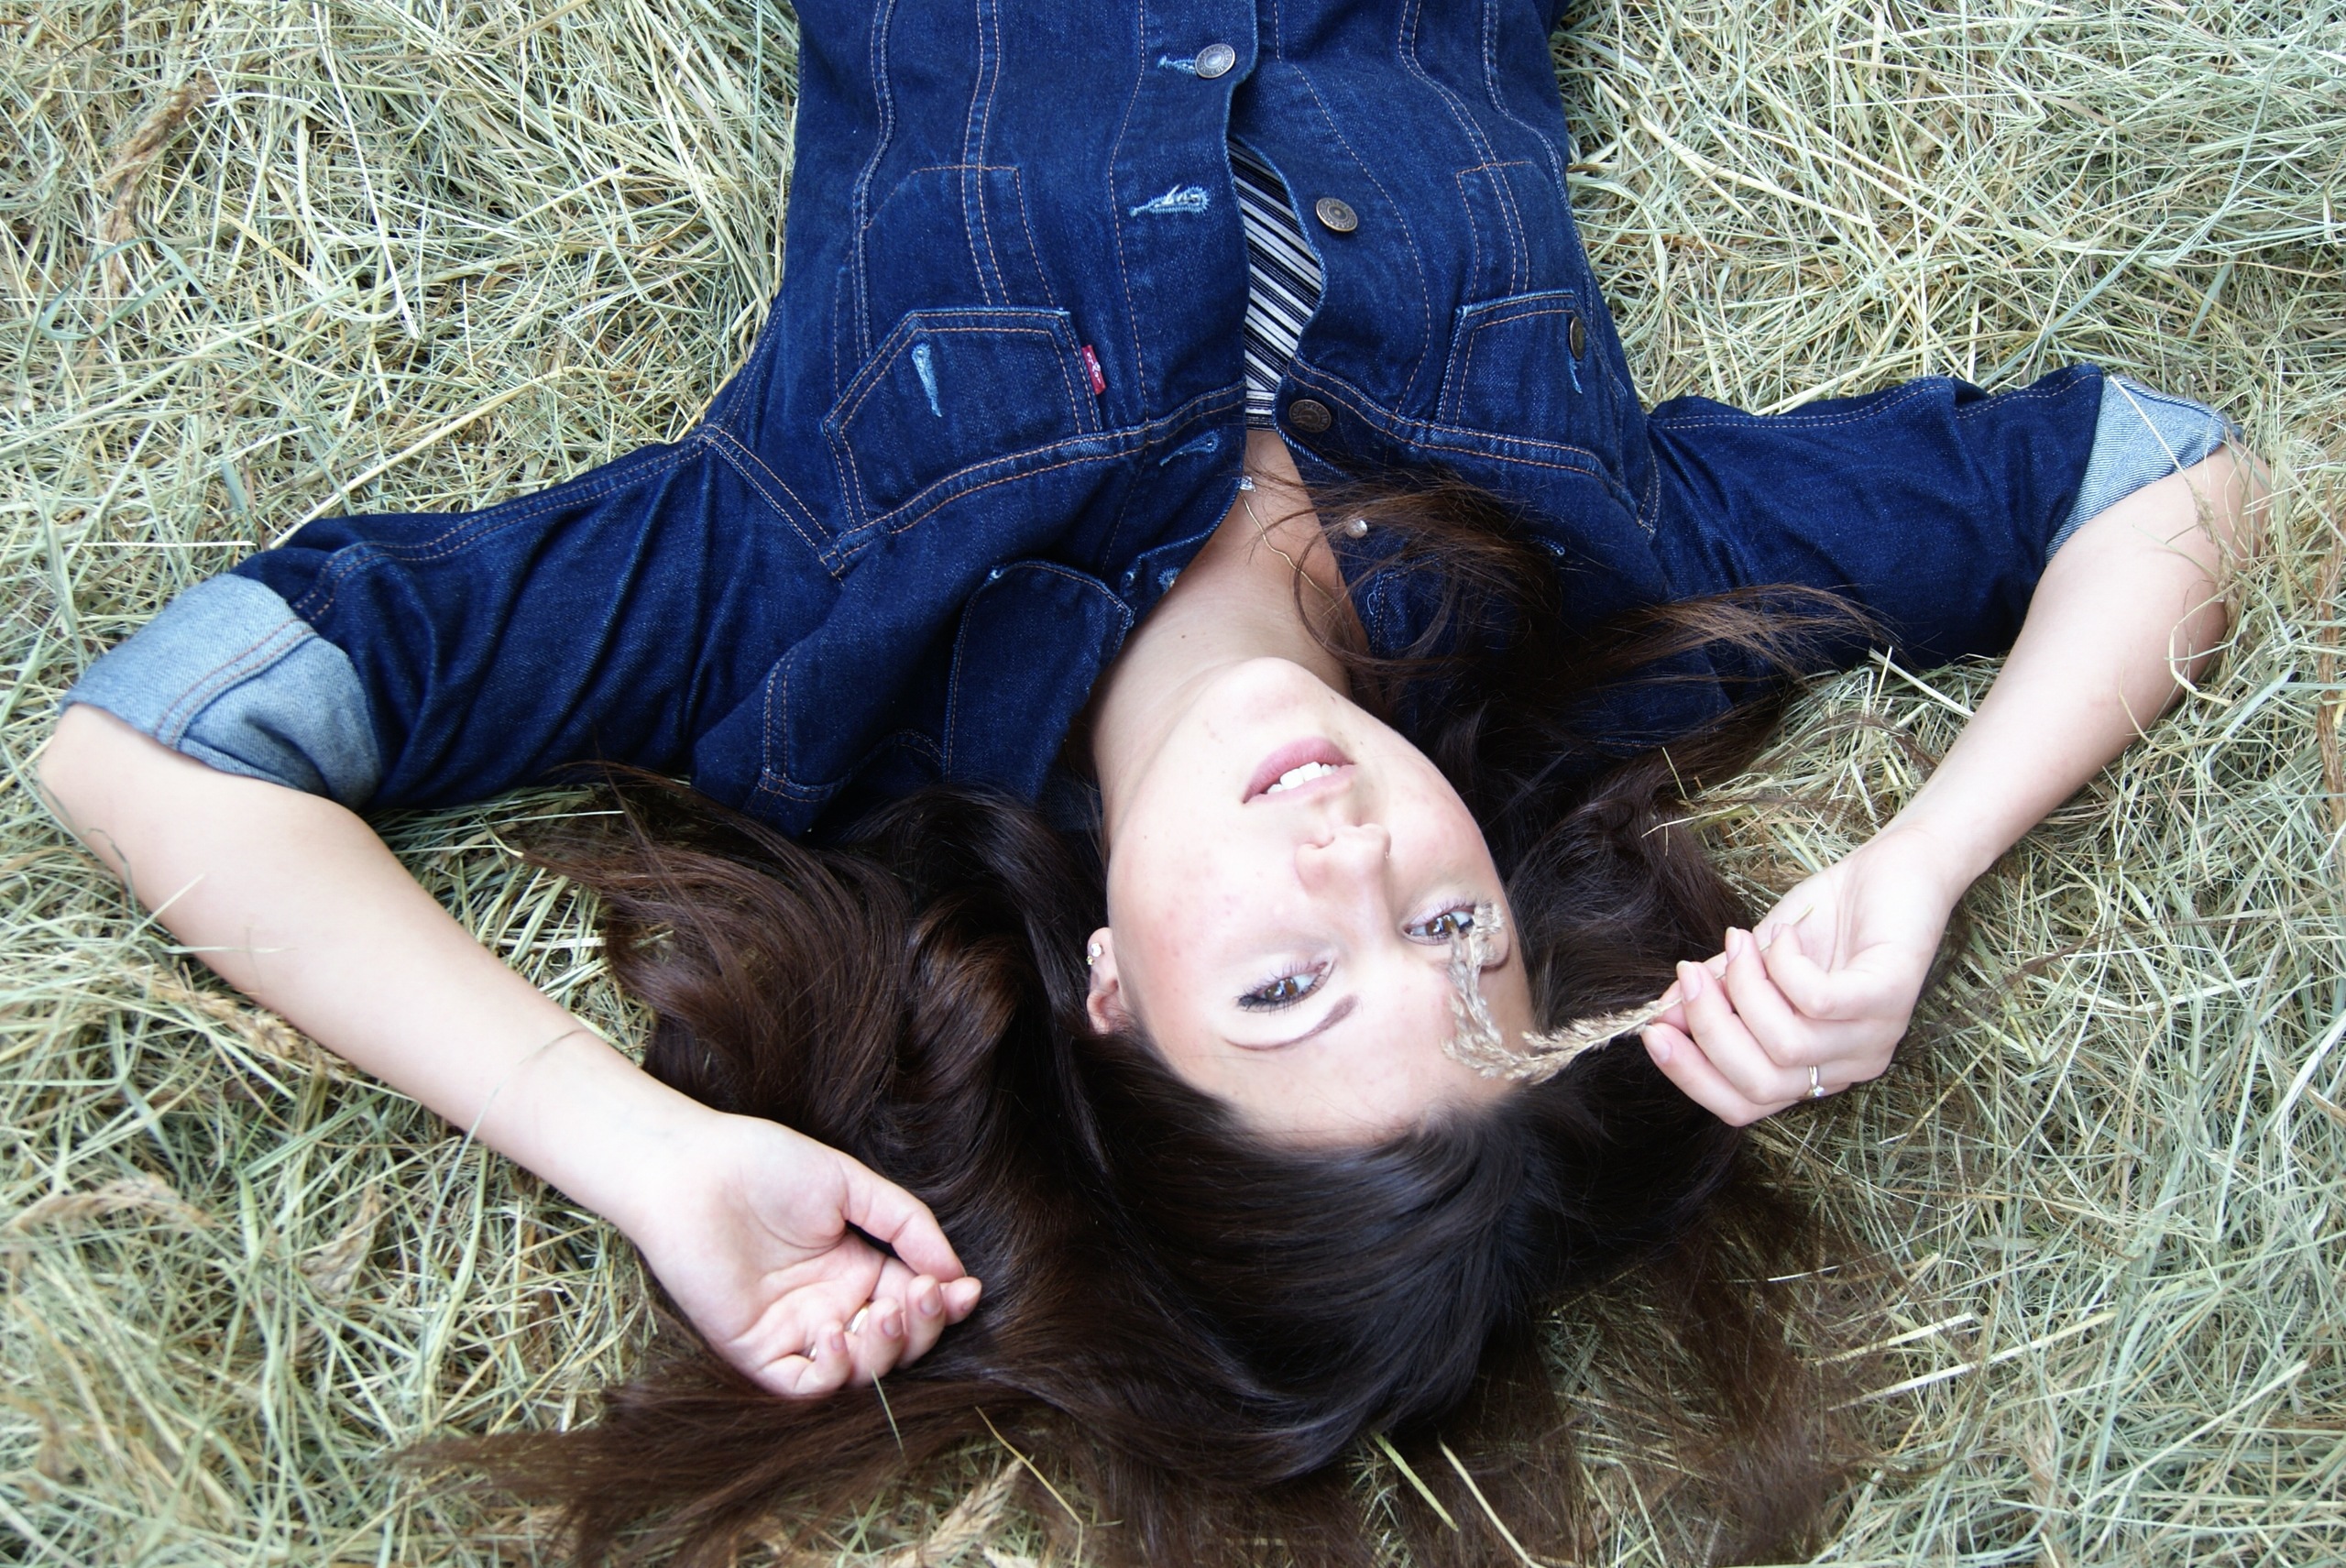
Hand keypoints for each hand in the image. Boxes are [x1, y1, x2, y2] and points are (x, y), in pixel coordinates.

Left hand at [620, 1111, 981, 1396]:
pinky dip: (832, 1371)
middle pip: (895, 1344)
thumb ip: (908, 1226)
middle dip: (921, 1327)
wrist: (691, 1170)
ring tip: (883, 1310)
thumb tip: (956, 1275)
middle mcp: (831, 1306)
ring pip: (859, 1372)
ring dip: (884, 1350)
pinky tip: (836, 1331)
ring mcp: (795, 1332)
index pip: (914, 1303)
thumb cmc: (765, 1165)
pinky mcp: (756, 1352)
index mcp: (857, 1270)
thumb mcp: (852, 1185)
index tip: (966, 1288)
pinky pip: (806, 1385)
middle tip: (922, 1294)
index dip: (944, 1304)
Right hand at [1641, 825, 1969, 1124]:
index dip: (1690, 1075)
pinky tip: (1784, 937)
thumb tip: (1661, 1014)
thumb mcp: (1756, 962)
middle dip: (1709, 1027)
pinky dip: (1785, 966)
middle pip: (1759, 1083)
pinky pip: (1819, 1002)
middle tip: (1689, 974)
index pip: (1743, 1105)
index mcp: (1814, 1069)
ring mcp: (1874, 1037)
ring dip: (1745, 987)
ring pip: (1786, 1046)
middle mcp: (1847, 1066)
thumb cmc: (1828, 918)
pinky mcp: (1891, 996)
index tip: (1652, 1029)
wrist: (1896, 867)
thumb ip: (1716, 992)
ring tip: (1743, 942)